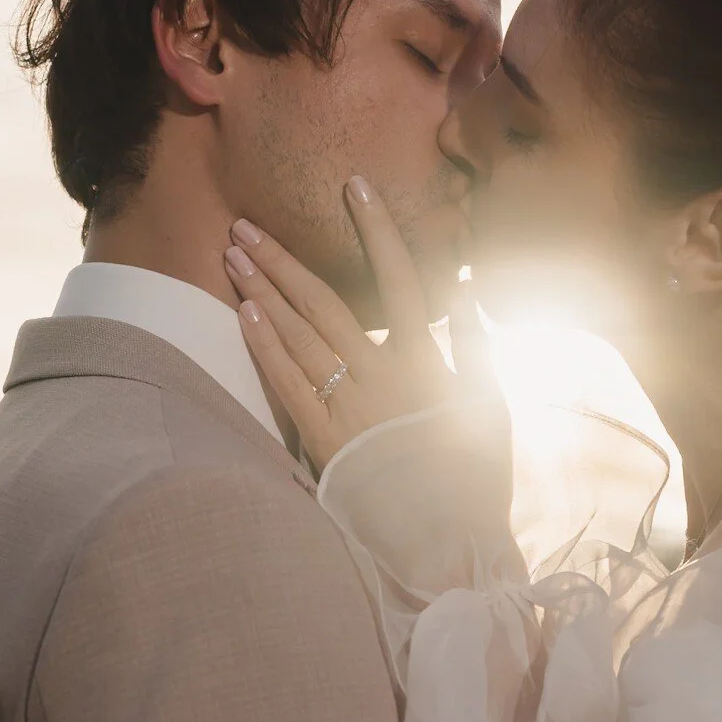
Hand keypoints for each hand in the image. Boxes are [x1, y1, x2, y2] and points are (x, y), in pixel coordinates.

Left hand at [223, 177, 494, 471]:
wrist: (448, 536)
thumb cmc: (474, 470)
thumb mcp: (489, 401)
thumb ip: (475, 341)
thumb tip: (464, 285)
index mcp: (424, 359)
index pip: (401, 278)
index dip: (378, 229)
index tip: (354, 185)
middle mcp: (379, 373)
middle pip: (324, 302)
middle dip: (283, 261)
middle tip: (246, 226)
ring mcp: (346, 404)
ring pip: (297, 335)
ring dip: (263, 292)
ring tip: (232, 256)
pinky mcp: (322, 438)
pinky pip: (286, 384)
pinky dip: (264, 346)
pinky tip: (243, 313)